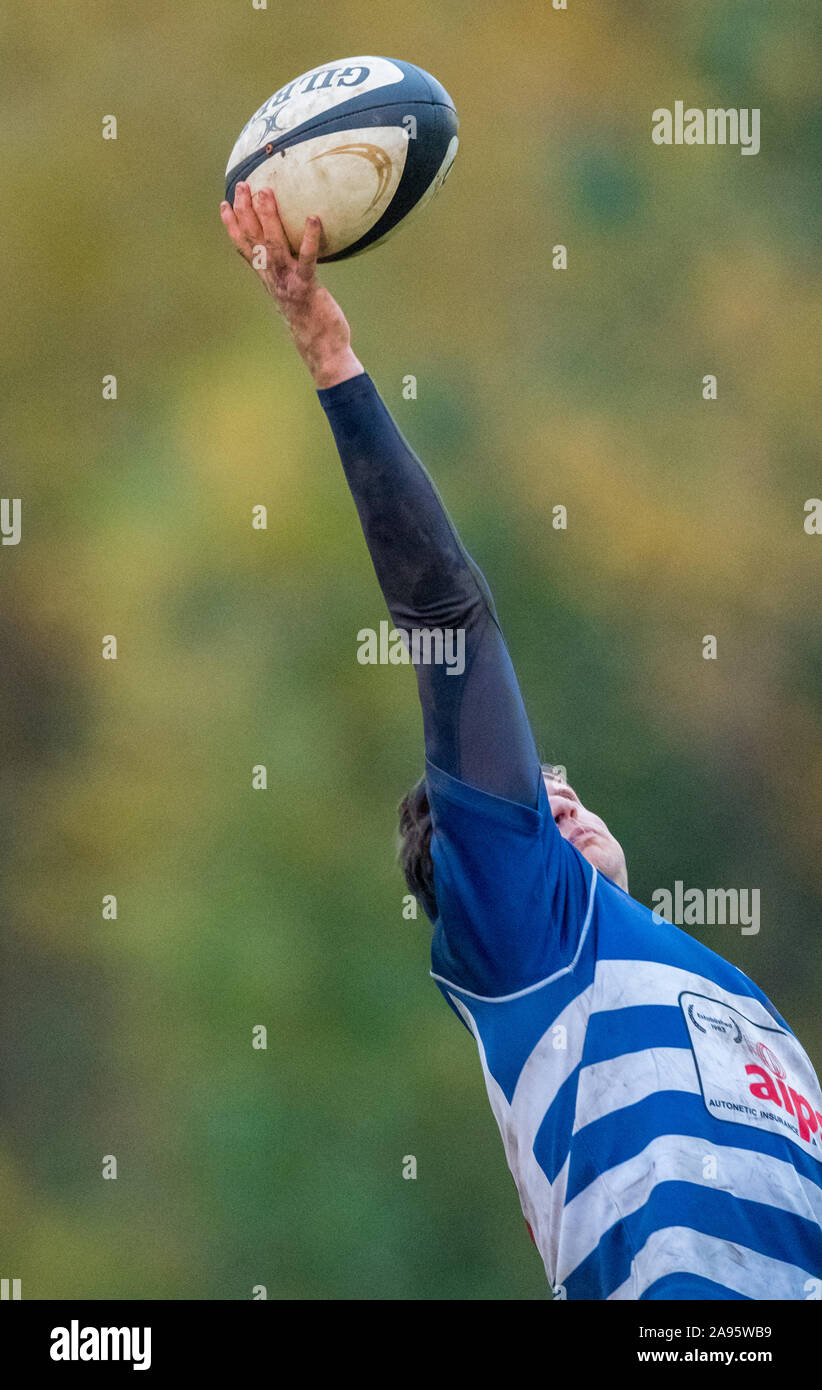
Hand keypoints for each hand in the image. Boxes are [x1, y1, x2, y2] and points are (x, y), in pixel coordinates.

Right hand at [220, 182, 363, 388]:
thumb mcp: (294, 295)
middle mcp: (273, 279)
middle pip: (253, 240)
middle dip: (244, 211)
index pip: (244, 248)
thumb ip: (290, 274)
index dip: (232, 226)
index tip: (224, 203)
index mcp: (268, 279)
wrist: (322, 351)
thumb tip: (297, 255)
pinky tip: (313, 218)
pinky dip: (310, 239)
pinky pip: (308, 259)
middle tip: (242, 184)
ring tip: (264, 192)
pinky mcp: (307, 288)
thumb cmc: (312, 321)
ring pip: (273, 245)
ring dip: (268, 218)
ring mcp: (288, 282)